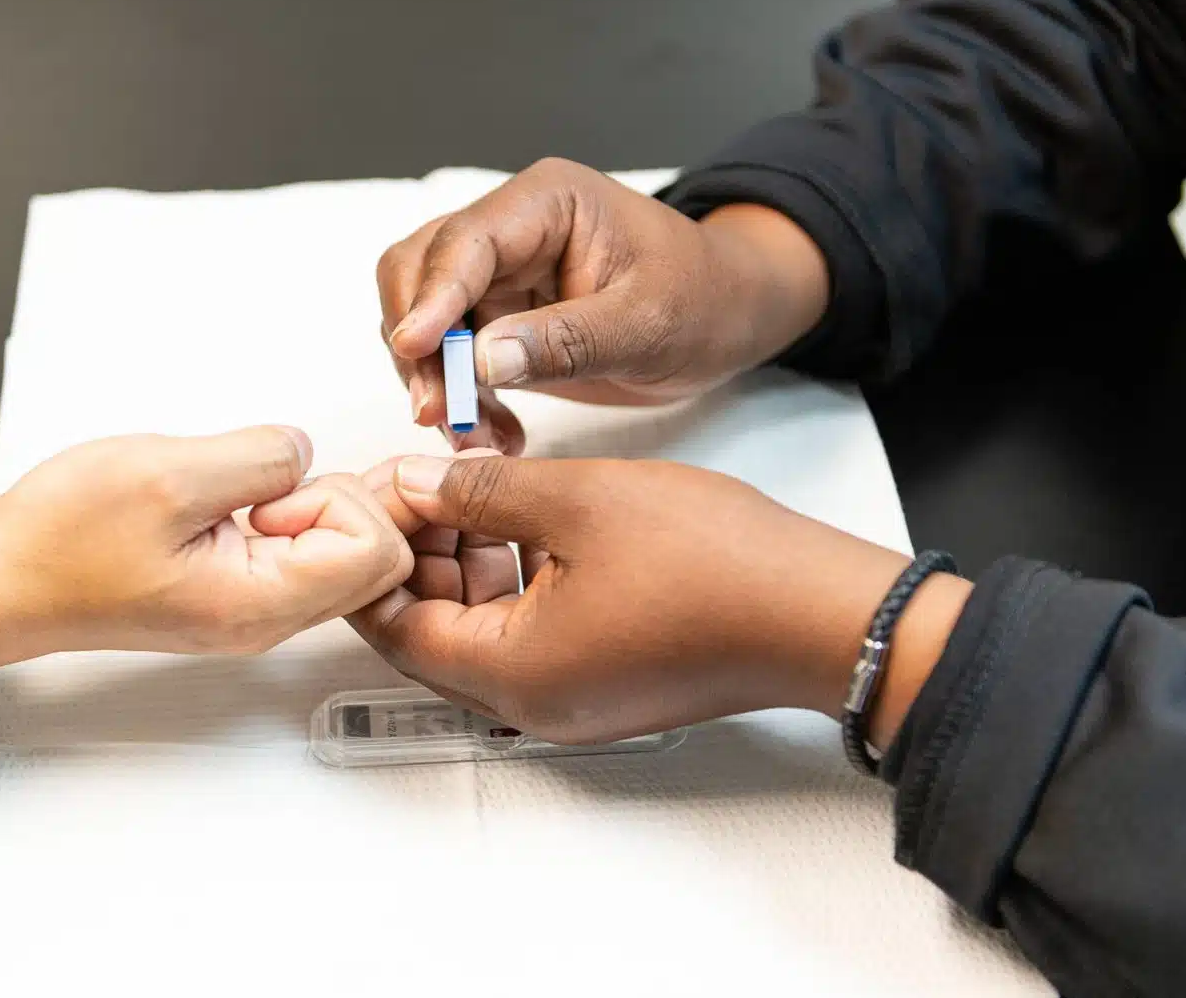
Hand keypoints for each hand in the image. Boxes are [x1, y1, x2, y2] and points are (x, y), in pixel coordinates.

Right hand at [0, 427, 413, 671]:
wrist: (3, 579)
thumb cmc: (63, 540)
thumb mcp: (169, 474)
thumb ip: (260, 458)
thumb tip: (304, 451)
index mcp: (260, 603)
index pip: (376, 552)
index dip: (337, 500)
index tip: (269, 492)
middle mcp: (267, 620)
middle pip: (375, 560)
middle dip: (339, 503)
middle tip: (265, 486)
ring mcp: (254, 610)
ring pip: (342, 556)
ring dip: (311, 507)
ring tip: (238, 492)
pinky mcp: (236, 592)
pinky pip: (302, 554)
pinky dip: (287, 517)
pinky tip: (234, 502)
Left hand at [351, 453, 970, 747]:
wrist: (821, 612)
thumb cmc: (717, 565)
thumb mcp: (576, 500)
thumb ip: (477, 491)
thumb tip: (412, 481)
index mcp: (511, 673)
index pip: (392, 626)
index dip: (369, 554)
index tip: (364, 496)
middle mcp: (533, 704)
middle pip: (431, 633)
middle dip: (414, 555)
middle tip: (410, 483)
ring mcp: (572, 700)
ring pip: (479, 632)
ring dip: (462, 563)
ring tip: (464, 488)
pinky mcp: (606, 683)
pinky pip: (527, 637)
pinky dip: (509, 582)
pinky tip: (519, 520)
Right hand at [377, 157, 828, 452]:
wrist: (728, 317)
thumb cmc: (704, 299)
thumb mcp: (647, 324)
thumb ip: (567, 340)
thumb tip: (483, 359)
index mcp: (547, 202)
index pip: (464, 242)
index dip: (431, 296)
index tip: (413, 349)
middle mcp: (509, 228)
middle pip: (419, 272)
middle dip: (419, 346)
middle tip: (440, 414)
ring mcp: (498, 273)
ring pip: (423, 319)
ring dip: (435, 381)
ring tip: (477, 440)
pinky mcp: (498, 317)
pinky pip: (452, 357)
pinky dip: (460, 399)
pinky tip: (495, 435)